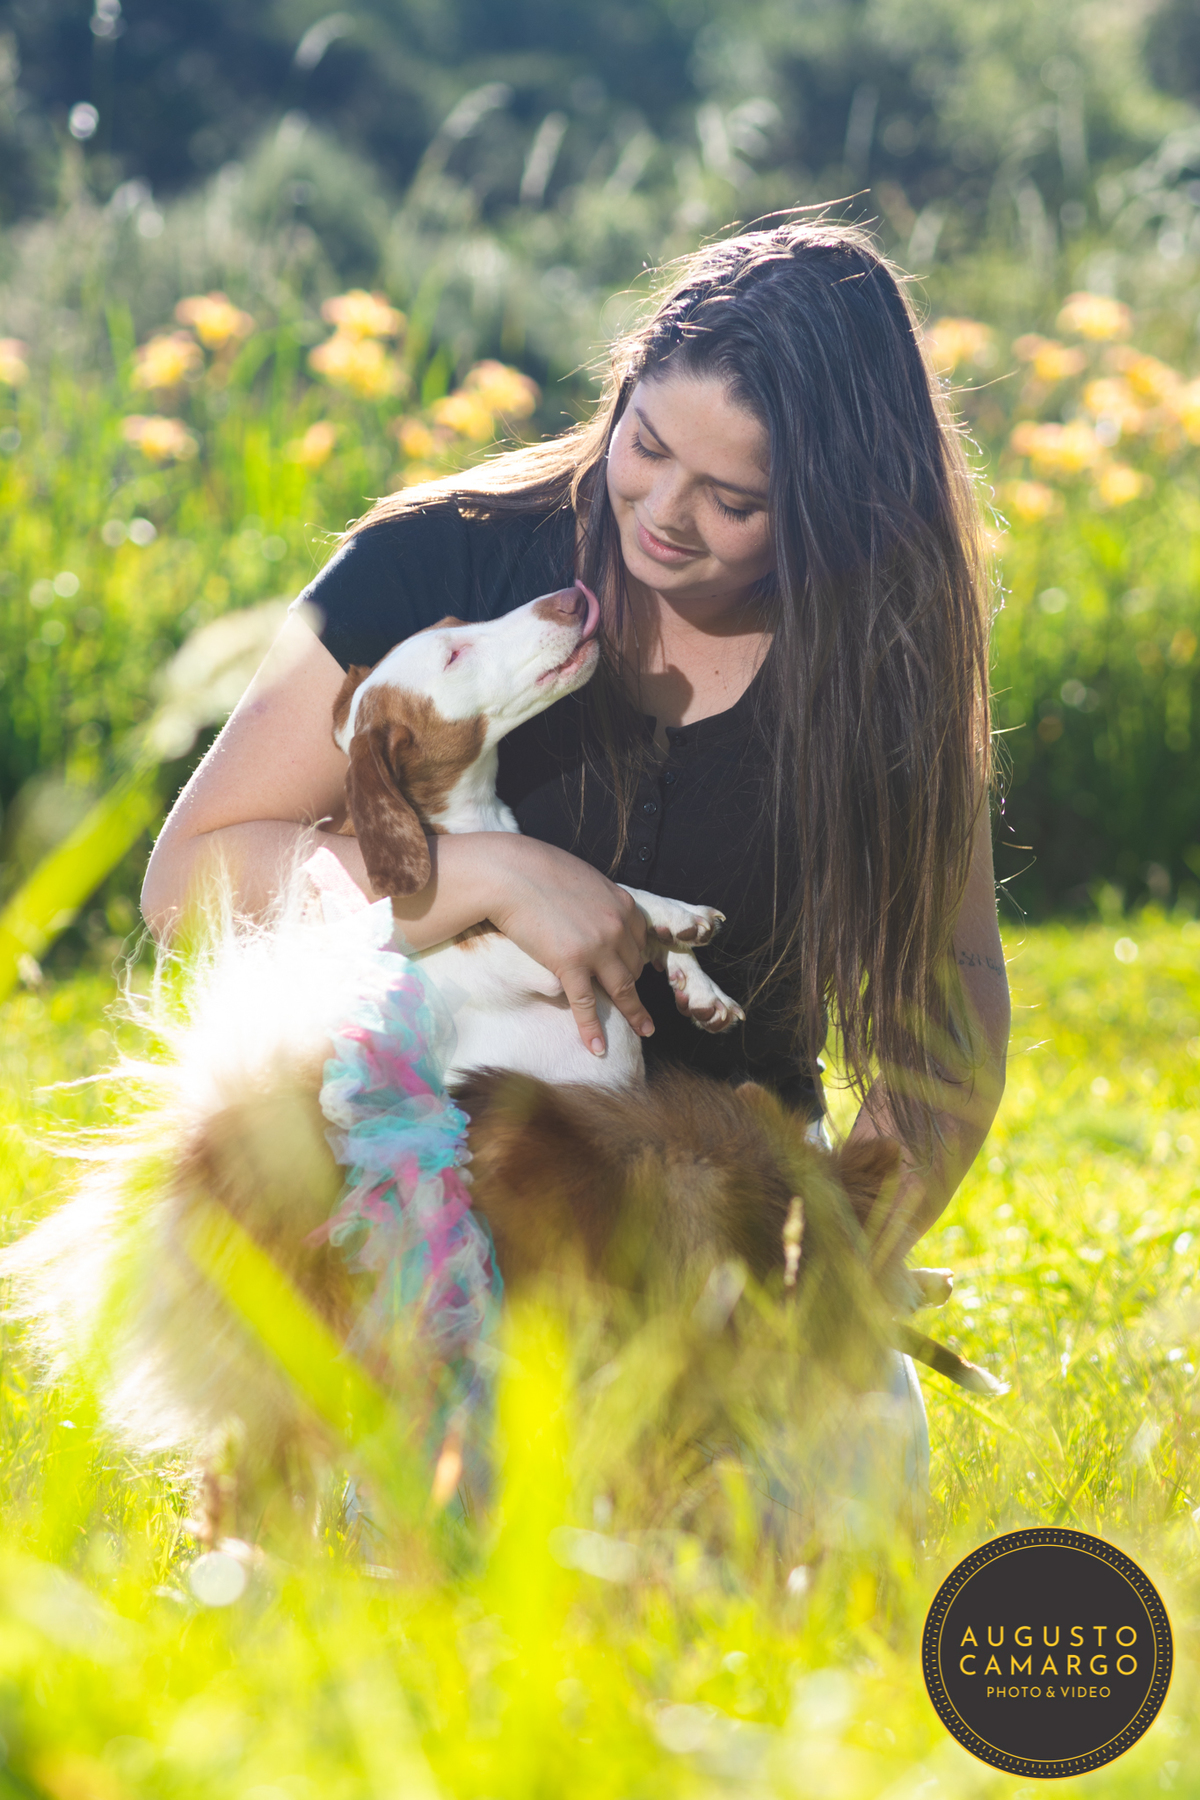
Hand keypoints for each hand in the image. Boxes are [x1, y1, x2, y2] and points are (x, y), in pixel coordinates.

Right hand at [484, 835, 653, 1054]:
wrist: (510, 873)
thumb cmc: (538, 869)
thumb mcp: (584, 879)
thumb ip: (598, 900)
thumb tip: (596, 912)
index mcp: (623, 905)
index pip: (640, 942)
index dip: (636, 960)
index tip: (636, 972)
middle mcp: (618, 928)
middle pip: (634, 967)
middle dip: (633, 985)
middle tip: (634, 1003)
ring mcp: (597, 948)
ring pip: (622, 990)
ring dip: (634, 1014)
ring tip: (643, 1031)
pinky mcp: (570, 964)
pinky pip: (586, 1004)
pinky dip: (593, 1029)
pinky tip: (598, 1048)